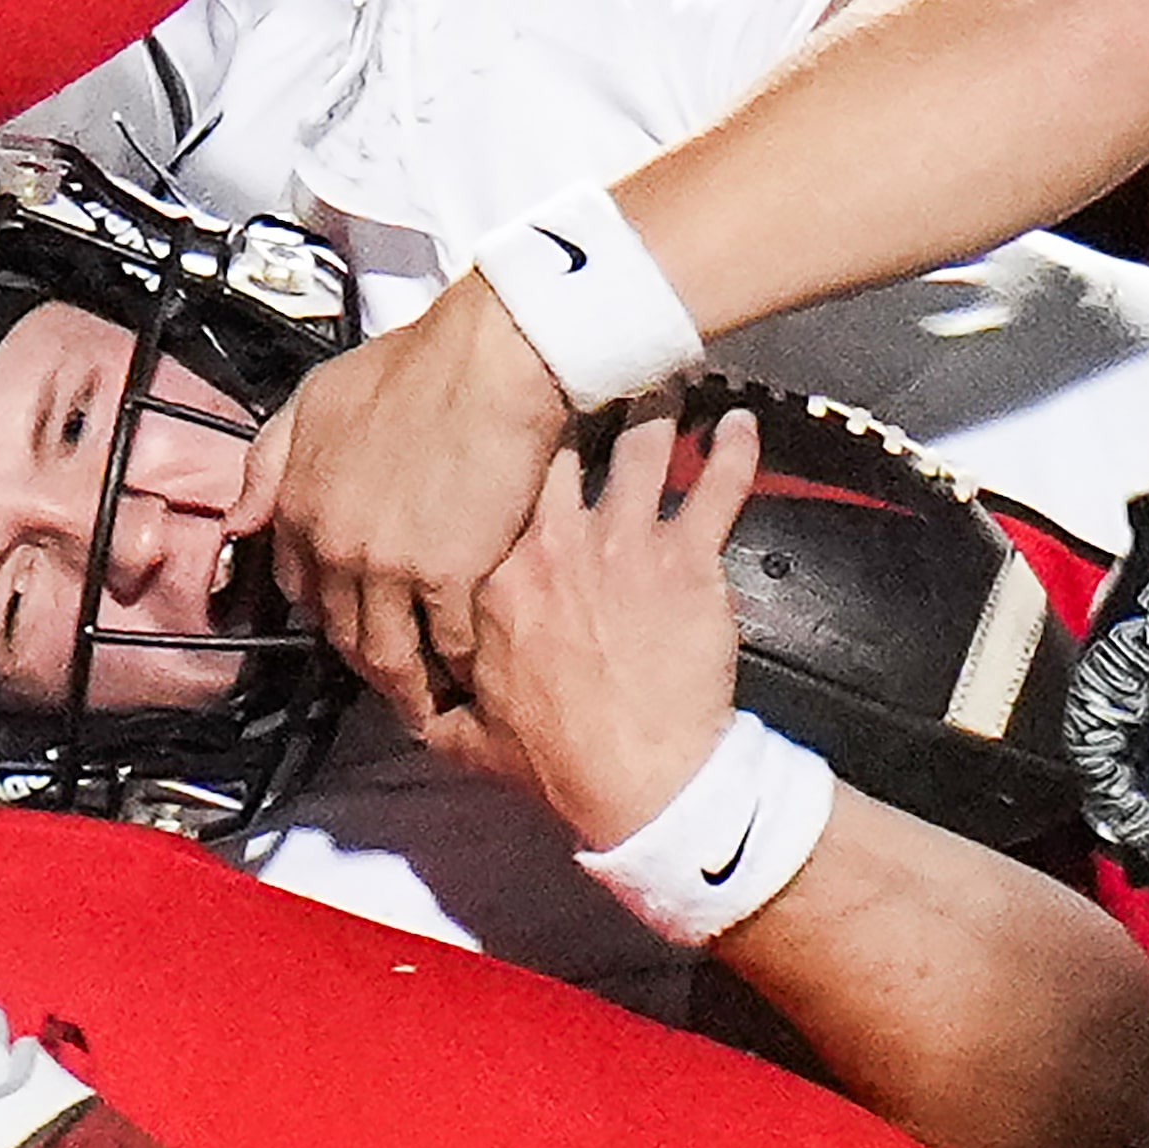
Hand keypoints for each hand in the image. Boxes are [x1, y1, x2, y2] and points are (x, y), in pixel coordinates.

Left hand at [235, 273, 569, 726]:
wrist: (487, 361)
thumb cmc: (414, 368)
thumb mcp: (315, 399)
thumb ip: (269, 461)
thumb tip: (237, 520)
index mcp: (298, 503)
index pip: (295, 585)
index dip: (321, 607)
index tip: (342, 623)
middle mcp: (331, 542)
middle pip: (338, 630)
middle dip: (360, 663)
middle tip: (385, 682)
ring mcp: (386, 565)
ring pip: (384, 652)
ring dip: (402, 686)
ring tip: (422, 702)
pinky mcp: (446, 576)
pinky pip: (445, 642)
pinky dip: (455, 664)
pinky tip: (466, 673)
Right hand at [423, 404, 761, 847]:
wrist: (639, 782)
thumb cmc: (560, 759)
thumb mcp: (470, 740)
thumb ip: (433, 711)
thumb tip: (405, 706)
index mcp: (494, 577)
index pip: (485, 489)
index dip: (491, 447)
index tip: (494, 415)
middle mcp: (554, 542)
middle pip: (557, 440)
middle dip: (566, 395)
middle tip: (576, 366)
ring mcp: (623, 543)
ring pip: (640, 443)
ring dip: (653, 401)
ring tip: (658, 367)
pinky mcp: (687, 559)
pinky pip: (719, 485)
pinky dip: (736, 447)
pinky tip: (742, 420)